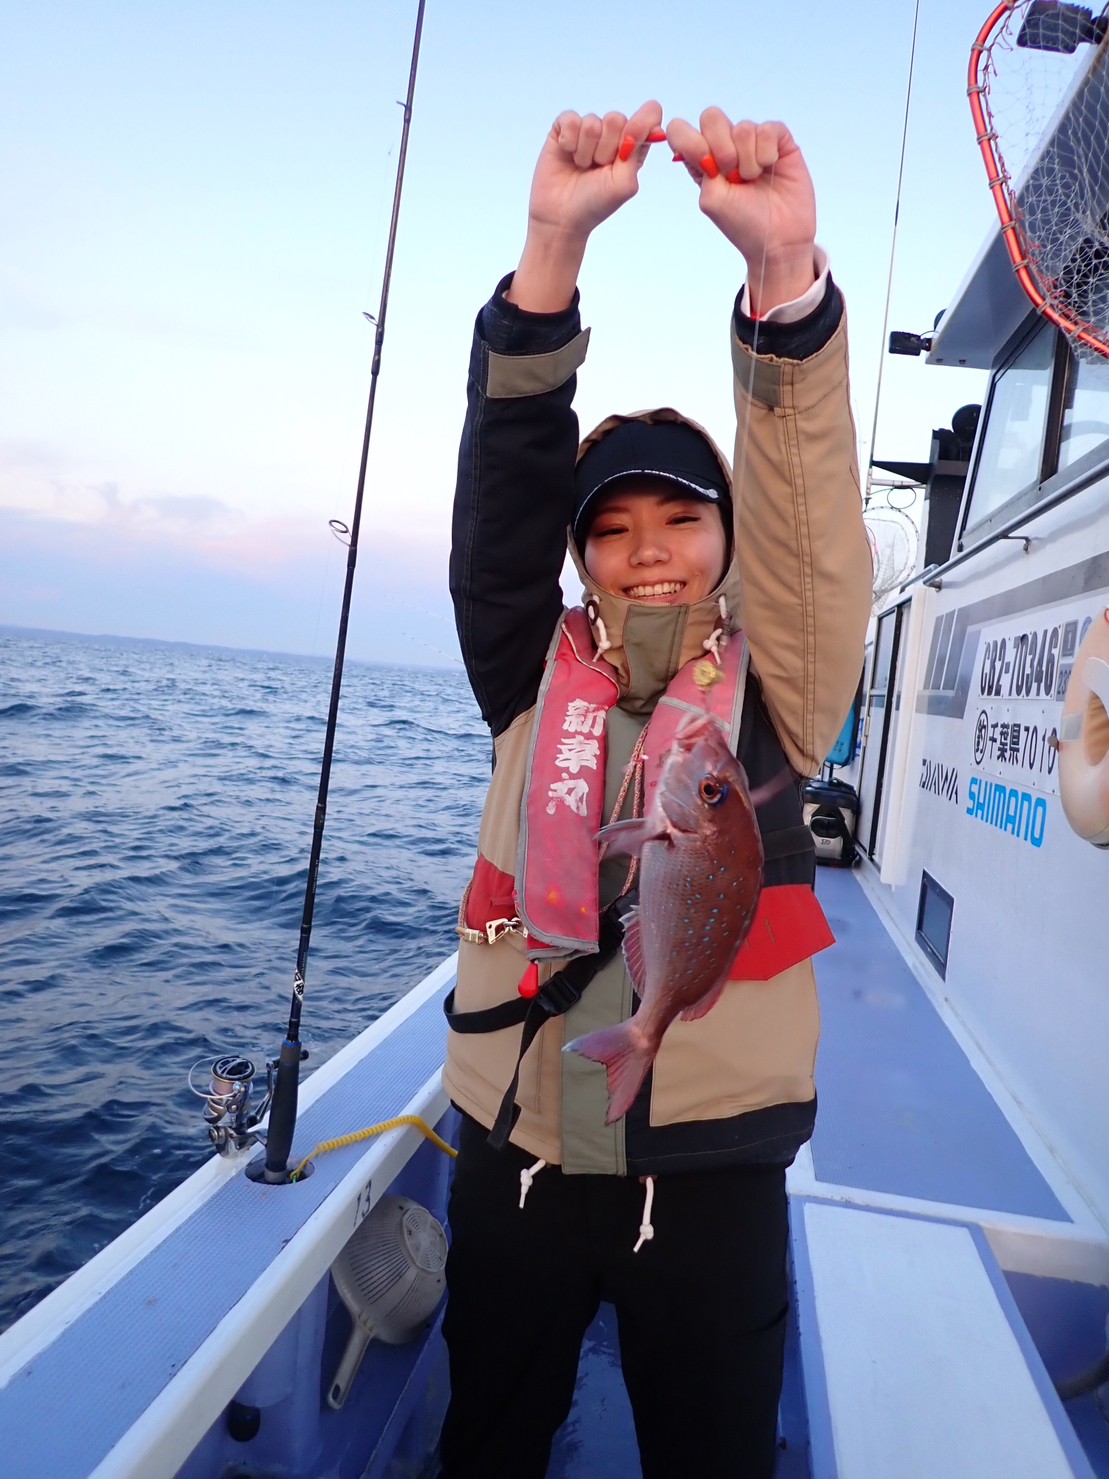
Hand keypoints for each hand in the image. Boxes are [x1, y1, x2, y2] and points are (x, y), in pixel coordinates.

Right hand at [505, 100, 663, 312]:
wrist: (561, 218)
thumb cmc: (595, 204)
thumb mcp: (624, 184)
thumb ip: (637, 152)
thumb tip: (649, 123)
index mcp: (633, 146)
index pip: (649, 114)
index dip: (642, 122)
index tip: (630, 141)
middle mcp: (611, 135)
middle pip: (616, 117)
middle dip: (606, 148)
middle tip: (598, 168)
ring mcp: (587, 130)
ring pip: (591, 122)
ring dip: (585, 151)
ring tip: (581, 167)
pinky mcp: (564, 129)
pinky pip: (570, 119)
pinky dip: (569, 141)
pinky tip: (568, 155)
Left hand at [666, 111, 817, 315]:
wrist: (778, 239)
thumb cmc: (743, 223)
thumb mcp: (711, 199)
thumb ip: (699, 165)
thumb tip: (703, 137)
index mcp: (701, 160)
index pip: (680, 129)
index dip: (689, 140)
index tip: (704, 164)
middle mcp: (726, 145)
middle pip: (711, 116)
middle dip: (721, 147)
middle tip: (731, 175)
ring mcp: (752, 140)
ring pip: (743, 126)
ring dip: (748, 160)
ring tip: (753, 180)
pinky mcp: (778, 139)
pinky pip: (768, 129)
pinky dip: (766, 152)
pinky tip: (770, 168)